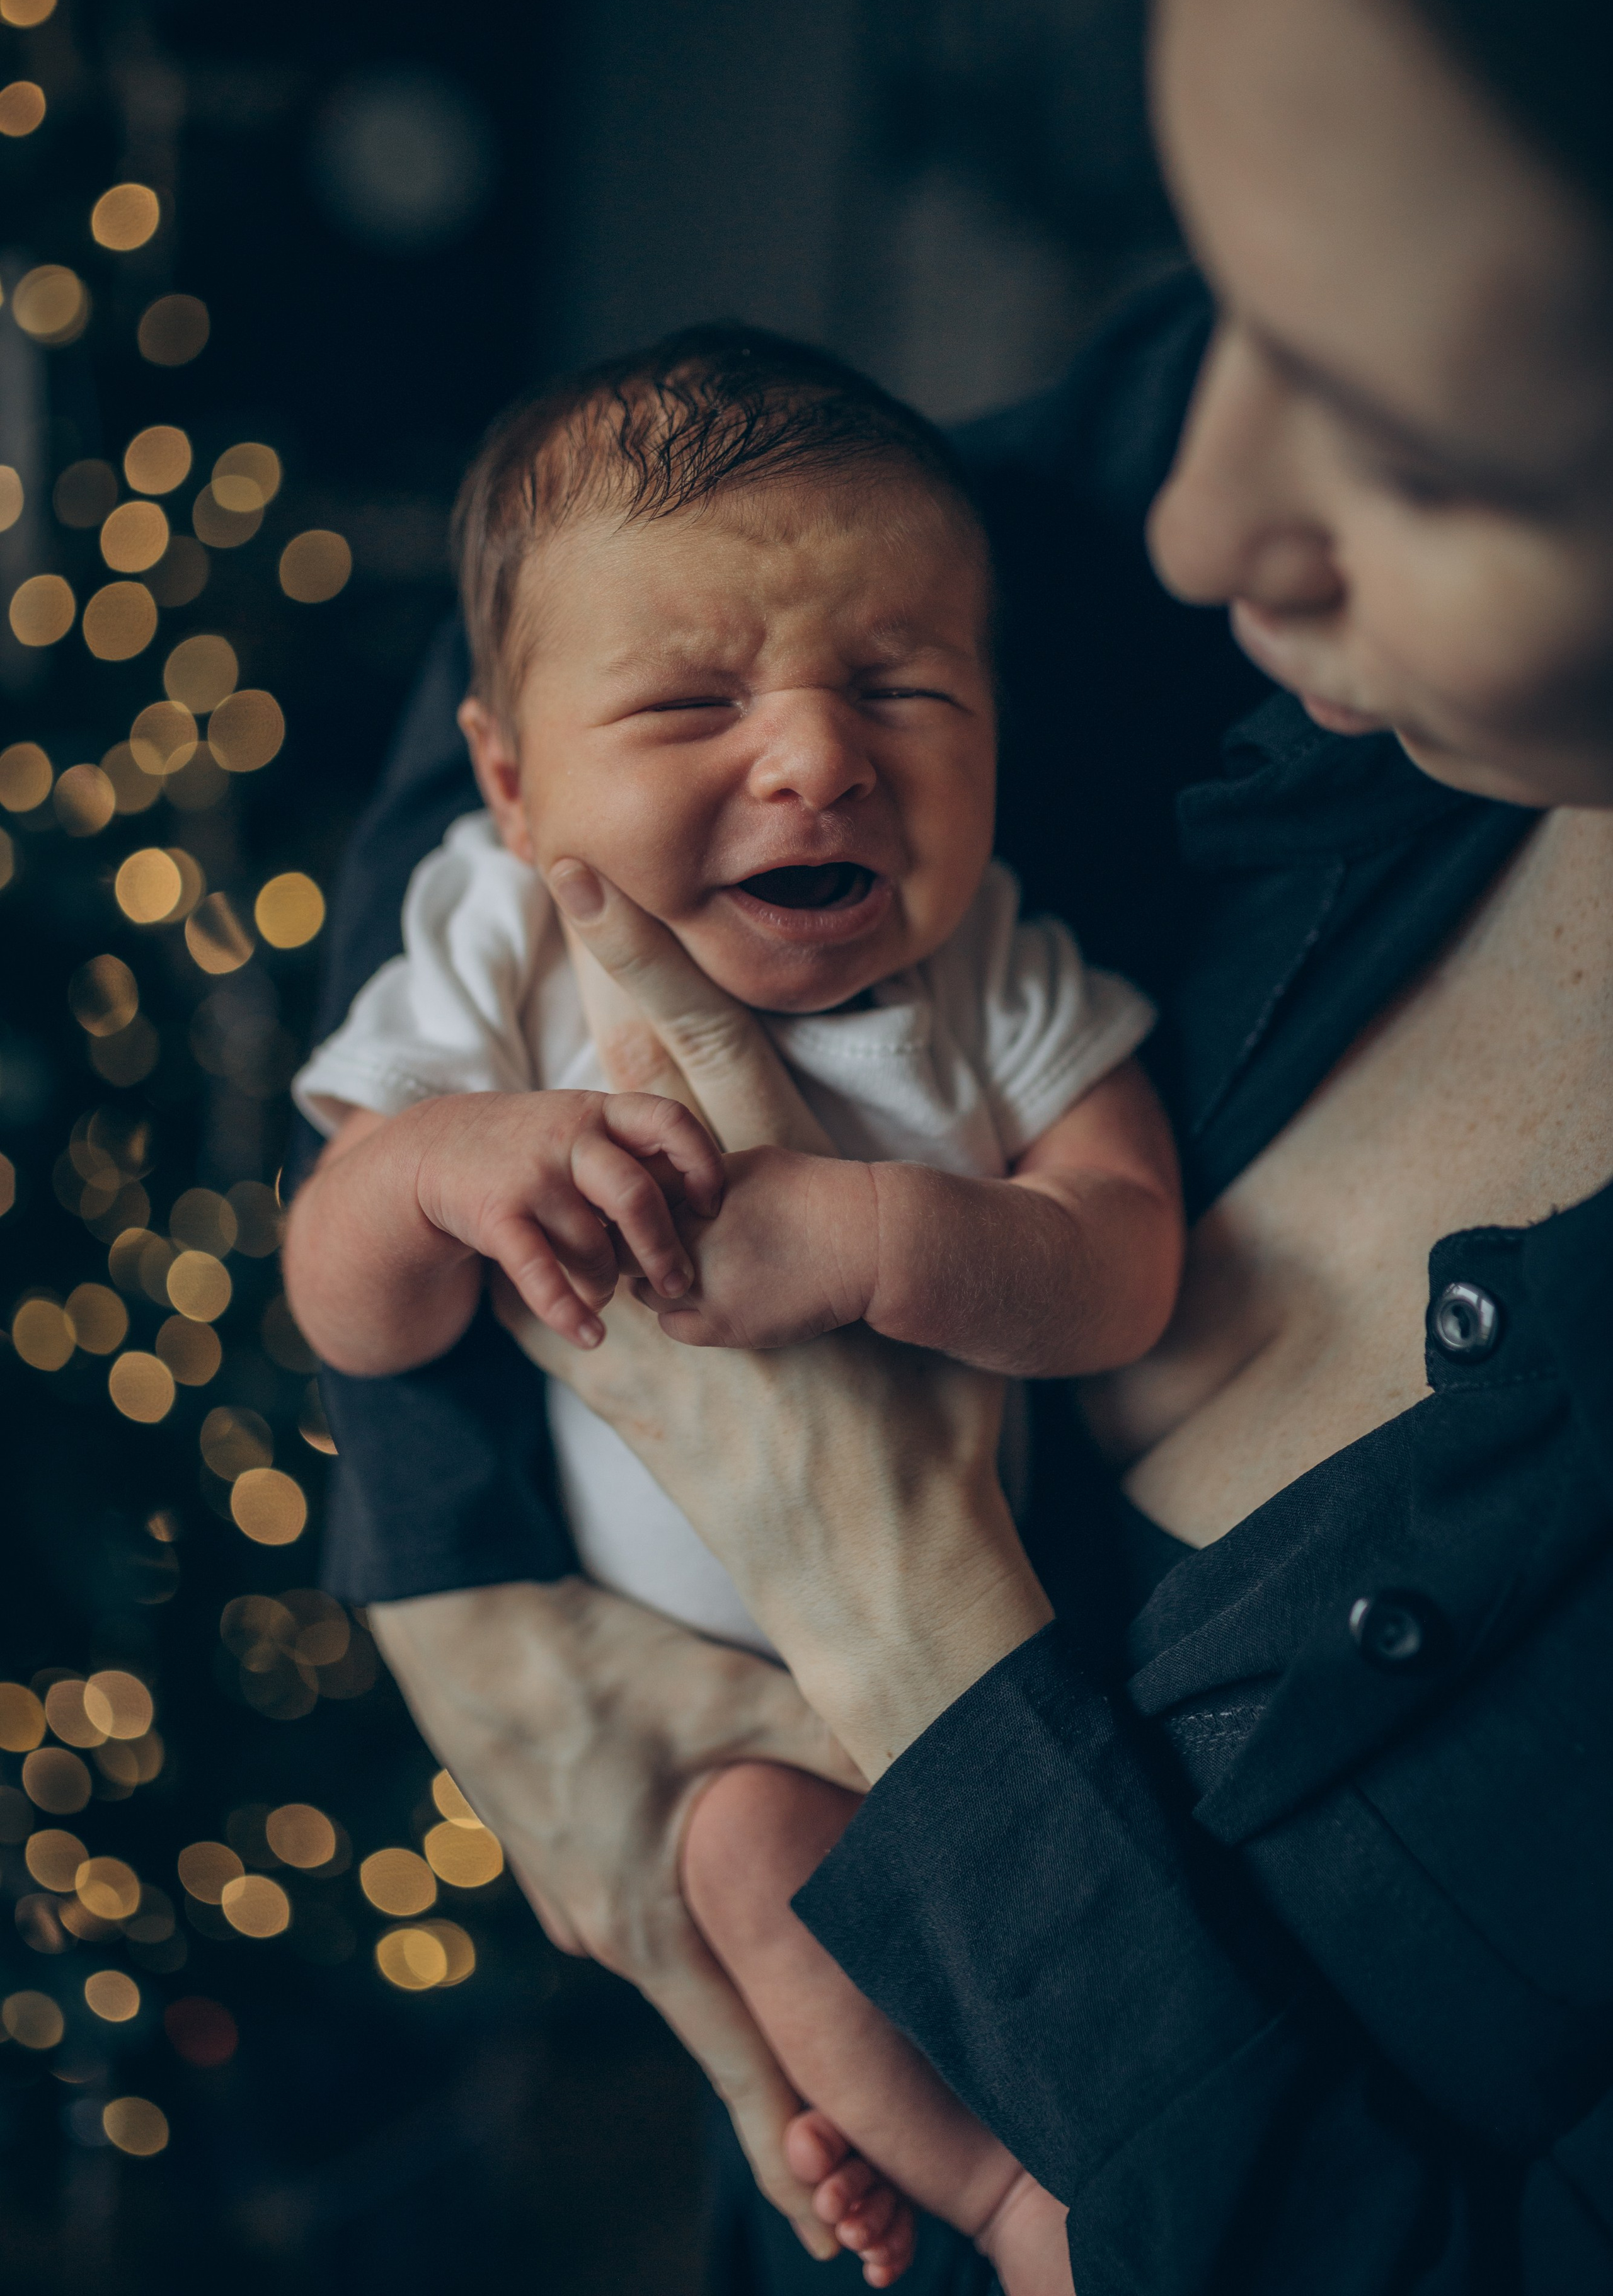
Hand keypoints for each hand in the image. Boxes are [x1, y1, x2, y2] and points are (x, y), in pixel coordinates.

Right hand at [368, 1577, 863, 2257]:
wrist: (458, 1620)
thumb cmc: (589, 1663)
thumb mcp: (729, 1698)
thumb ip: (834, 1744)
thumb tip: (935, 1776)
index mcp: (648, 1927)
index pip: (739, 2070)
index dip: (789, 2155)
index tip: (831, 2238)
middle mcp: (603, 1932)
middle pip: (711, 2018)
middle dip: (777, 2073)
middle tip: (841, 2134)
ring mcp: (566, 1894)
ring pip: (672, 1951)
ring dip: (727, 1974)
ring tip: (788, 1990)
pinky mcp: (549, 1848)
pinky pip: (632, 1899)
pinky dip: (680, 1908)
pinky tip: (707, 1872)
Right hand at [413, 1087, 723, 1348]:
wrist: (437, 1148)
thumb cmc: (536, 1148)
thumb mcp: (585, 1129)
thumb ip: (637, 1155)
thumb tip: (705, 1208)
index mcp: (602, 1112)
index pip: (670, 1121)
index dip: (702, 1162)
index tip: (711, 1204)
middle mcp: (569, 1139)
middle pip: (635, 1195)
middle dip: (664, 1247)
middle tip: (680, 1283)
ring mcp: (531, 1177)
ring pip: (591, 1244)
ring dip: (607, 1282)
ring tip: (607, 1295)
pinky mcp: (496, 1216)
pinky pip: (540, 1274)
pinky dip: (569, 1313)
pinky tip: (591, 1336)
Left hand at [517, 863, 1050, 1778]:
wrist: (889, 1561)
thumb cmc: (939, 1433)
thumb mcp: (930, 1313)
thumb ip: (886, 1237)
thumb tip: (884, 1199)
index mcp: (794, 1201)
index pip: (711, 1052)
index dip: (644, 955)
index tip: (584, 880)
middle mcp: (710, 1241)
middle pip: (626, 1116)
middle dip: (590, 1039)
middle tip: (544, 939)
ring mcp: (659, 1319)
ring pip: (577, 1213)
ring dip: (563, 1177)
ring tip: (532, 1138)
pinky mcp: (628, 1402)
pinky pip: (554, 1326)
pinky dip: (538, 1293)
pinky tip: (515, 1276)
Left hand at [636, 1145, 880, 1348]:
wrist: (862, 1240)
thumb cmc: (808, 1193)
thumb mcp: (742, 1166)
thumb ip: (690, 1181)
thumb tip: (651, 1189)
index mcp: (688, 1192)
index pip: (623, 1205)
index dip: (630, 1211)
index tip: (646, 1215)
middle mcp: (687, 1238)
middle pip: (623, 1249)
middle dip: (636, 1248)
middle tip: (664, 1246)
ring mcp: (701, 1286)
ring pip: (644, 1290)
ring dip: (657, 1282)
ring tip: (693, 1271)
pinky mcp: (722, 1326)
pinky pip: (672, 1326)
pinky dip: (681, 1315)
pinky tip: (711, 1299)